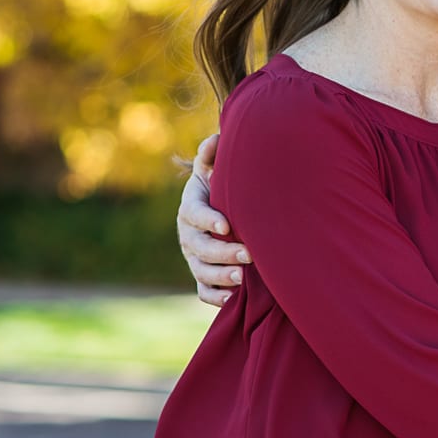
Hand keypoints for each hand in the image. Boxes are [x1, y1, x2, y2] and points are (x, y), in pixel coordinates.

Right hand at [178, 134, 249, 306]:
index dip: (208, 219)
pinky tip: (232, 299)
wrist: (221, 211)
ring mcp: (193, 256)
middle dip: (222, 251)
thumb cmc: (222, 186)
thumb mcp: (214, 168)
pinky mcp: (201, 275)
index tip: (227, 225)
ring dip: (220, 275)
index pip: (194, 213)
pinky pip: (202, 290)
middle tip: (249, 254)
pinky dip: (215, 296)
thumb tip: (216, 138)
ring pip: (200, 270)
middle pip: (198, 246)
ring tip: (242, 278)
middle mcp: (188, 233)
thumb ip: (213, 155)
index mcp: (191, 205)